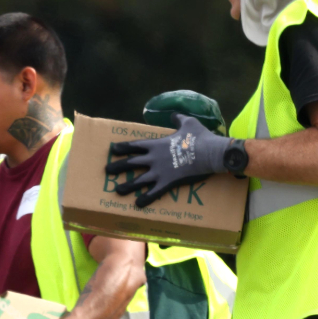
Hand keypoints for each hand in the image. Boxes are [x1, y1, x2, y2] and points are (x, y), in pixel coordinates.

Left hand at [106, 116, 234, 207]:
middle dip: (117, 167)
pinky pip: (154, 193)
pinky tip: (137, 204)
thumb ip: (178, 118)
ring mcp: (159, 172)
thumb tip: (173, 114)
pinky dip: (145, 199)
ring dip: (127, 186)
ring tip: (117, 190)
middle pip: (130, 163)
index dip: (122, 147)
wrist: (211, 152)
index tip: (112, 150)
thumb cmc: (200, 137)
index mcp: (156, 144)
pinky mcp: (168, 183)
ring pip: (138, 181)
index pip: (134, 145)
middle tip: (107, 171)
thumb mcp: (188, 122)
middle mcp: (154, 158)